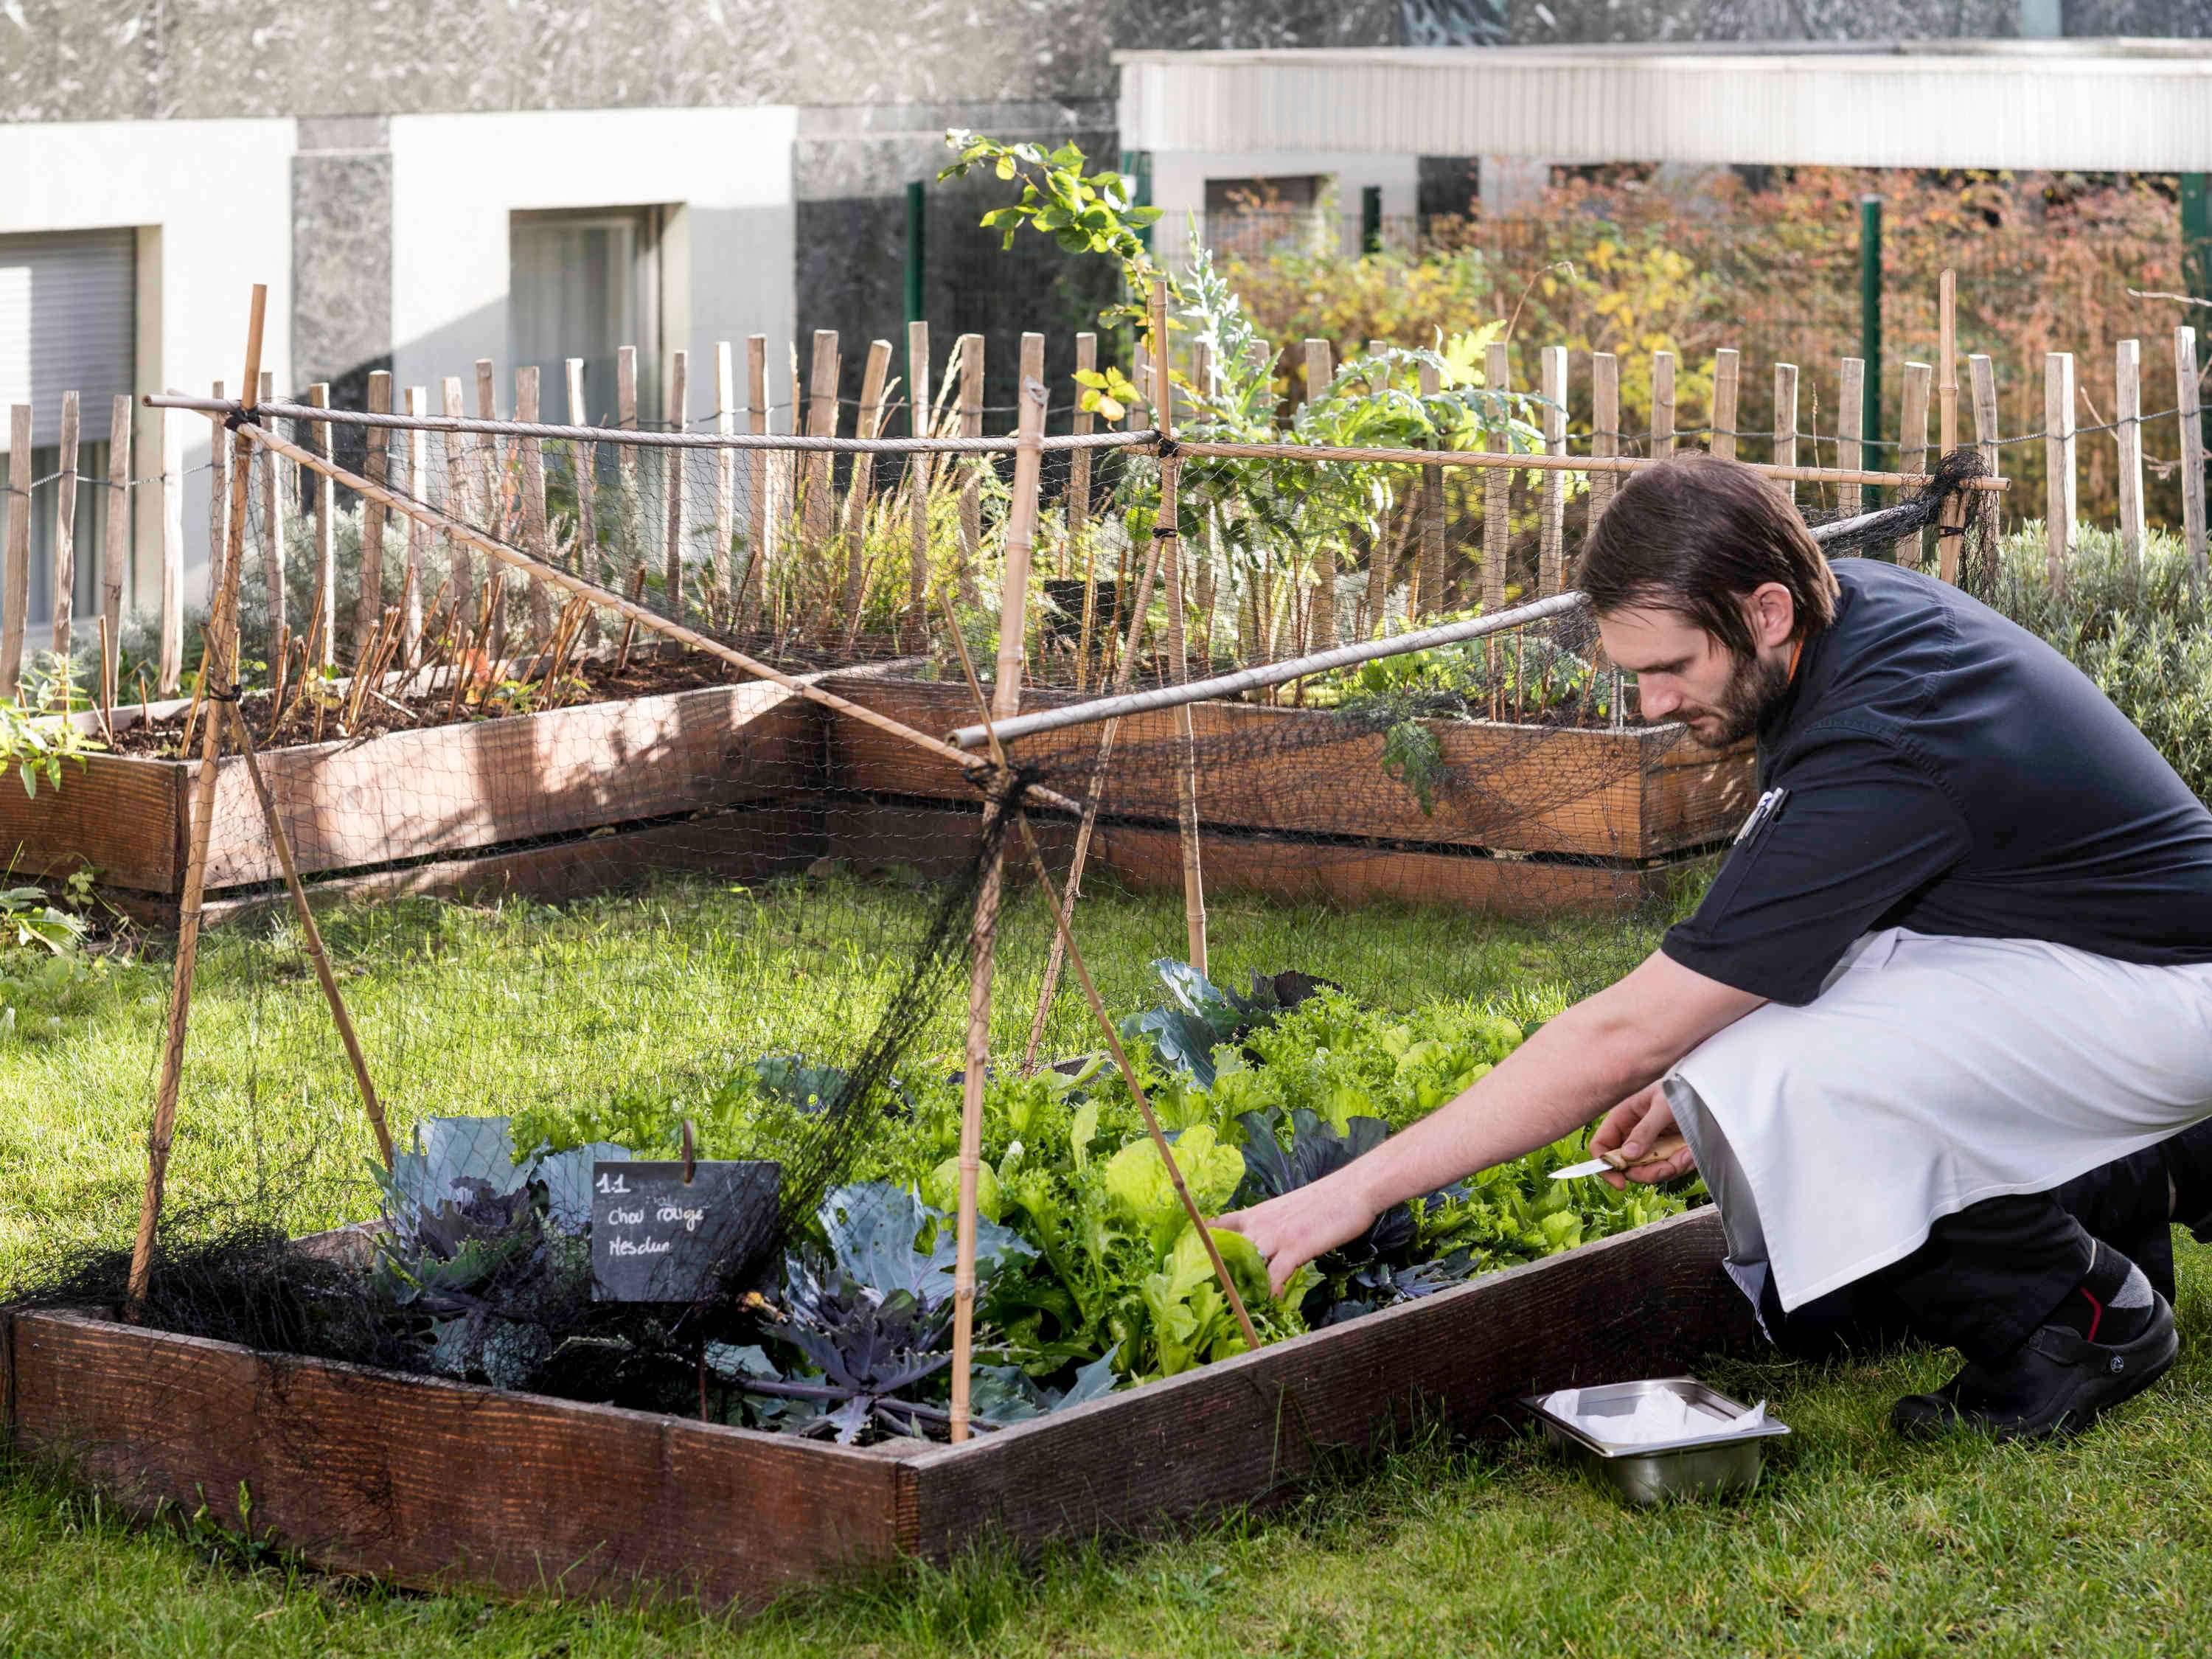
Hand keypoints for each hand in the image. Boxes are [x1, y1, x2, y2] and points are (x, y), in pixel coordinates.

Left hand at [1215, 1176, 1378, 1297]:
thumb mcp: (1286, 1211)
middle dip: (1219, 1275)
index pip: (1217, 1227)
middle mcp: (1258, 1225)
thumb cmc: (1323, 1200)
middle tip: (1215, 1297)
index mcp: (1255, 1214)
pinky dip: (1270, 1293)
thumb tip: (1263, 1247)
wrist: (1351, 1189)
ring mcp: (1275, 1236)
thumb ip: (1270, 1227)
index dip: (1205, 1245)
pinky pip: (1274, 1276)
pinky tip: (1272, 1302)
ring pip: (1245, 1265)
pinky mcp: (1295, 1248)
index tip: (1196, 1263)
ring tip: (1242, 1305)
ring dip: (1243, 1287)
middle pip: (1225, 1251)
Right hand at [1588, 1082, 1695, 1189]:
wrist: (1709, 1091)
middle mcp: (1634, 1134)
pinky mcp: (1670, 1151)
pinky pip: (1670, 1168)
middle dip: (1648, 1172)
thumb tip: (1627, 1156)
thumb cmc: (1682, 1088)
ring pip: (1650, 1171)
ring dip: (1670, 1168)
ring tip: (1686, 1154)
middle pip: (1627, 1166)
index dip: (1606, 1166)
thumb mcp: (1662, 1106)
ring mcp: (1652, 1144)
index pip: (1602, 1146)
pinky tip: (1690, 1152)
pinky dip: (1682, 1165)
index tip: (1620, 1182)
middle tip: (1667, 1168)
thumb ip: (1644, 1130)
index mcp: (1623, 1118)